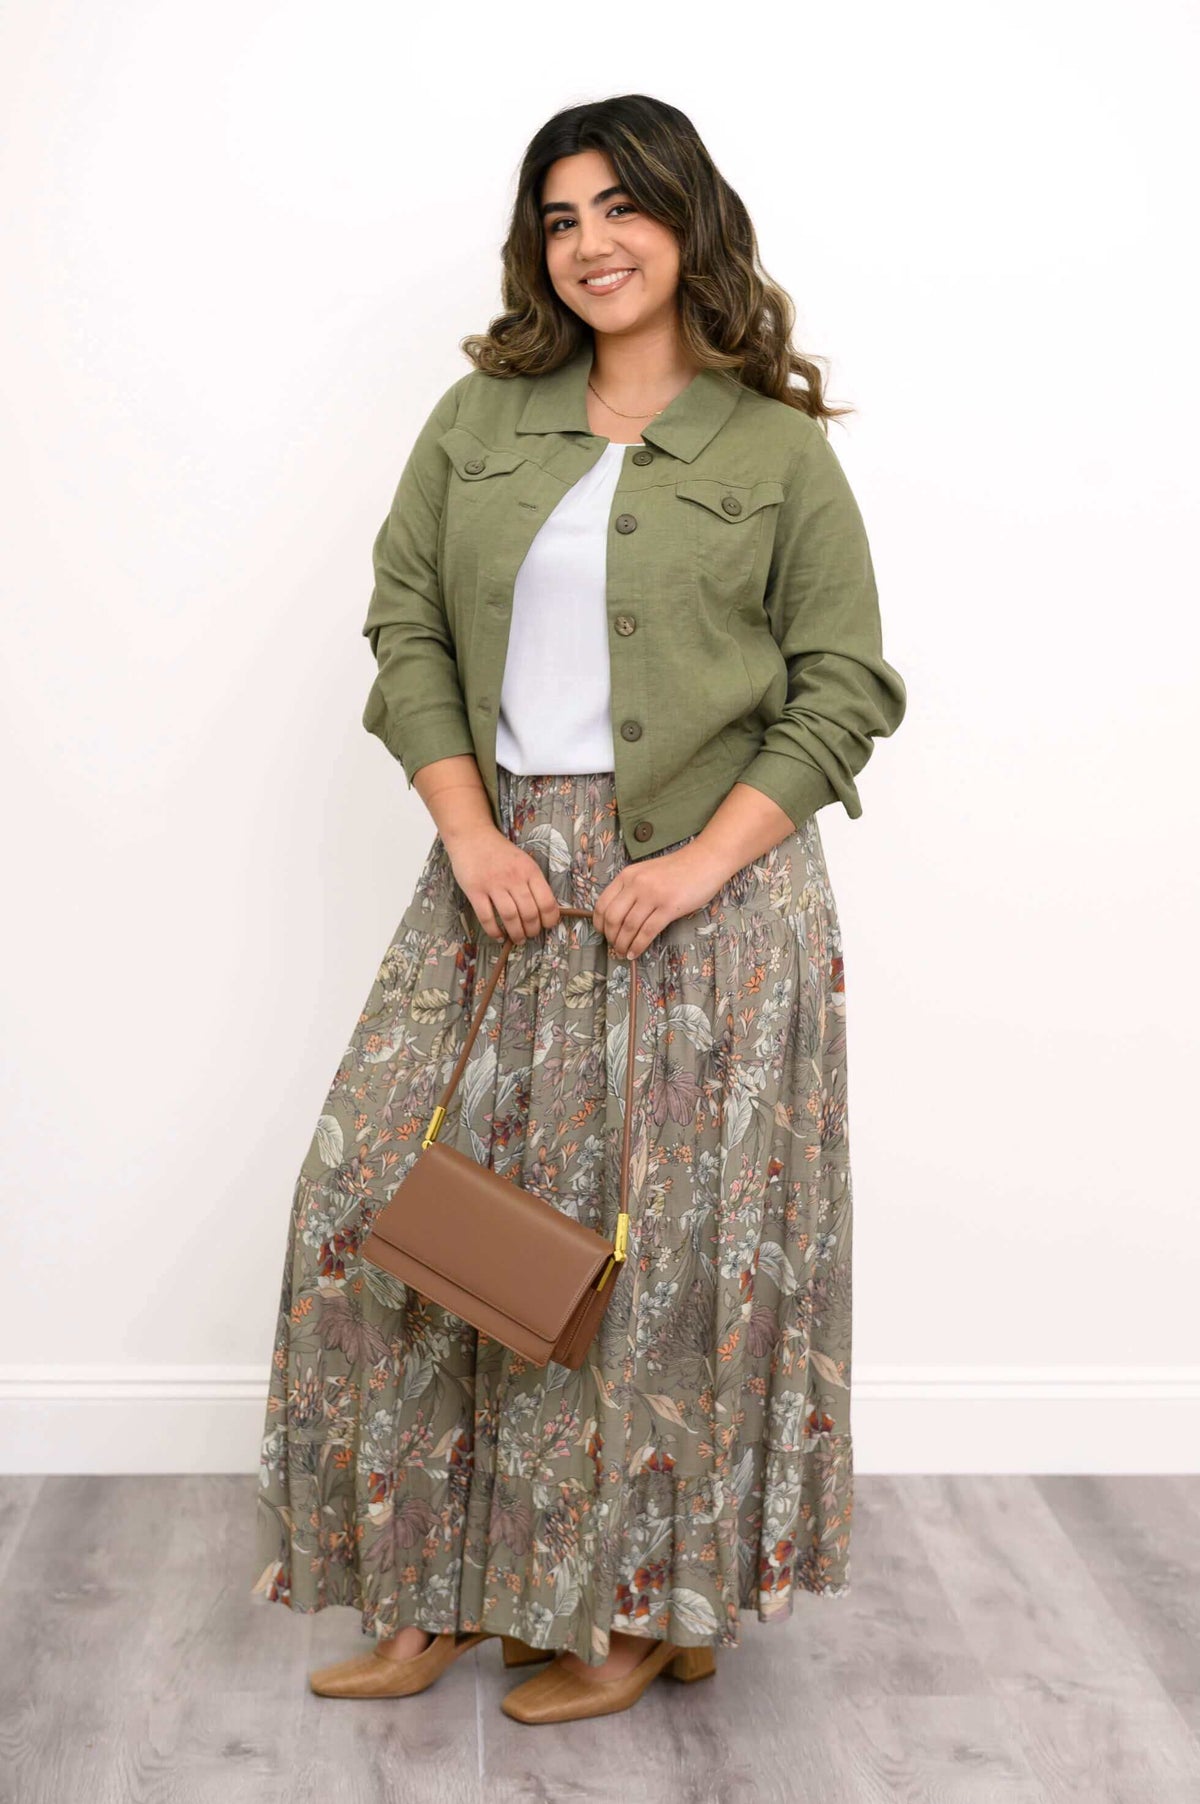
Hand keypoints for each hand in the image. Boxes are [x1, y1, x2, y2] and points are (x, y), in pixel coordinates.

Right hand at [445, 827, 562, 943]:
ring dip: (516, 933)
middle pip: (529, 913)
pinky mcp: (475, 890)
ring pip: (510, 917)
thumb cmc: (500, 852)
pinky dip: (494, 931)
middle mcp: (514, 878)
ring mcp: (493, 884)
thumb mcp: (524, 861)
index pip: (547, 902)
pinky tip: (498, 936)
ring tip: (518, 939)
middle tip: (531, 935)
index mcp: (530, 871)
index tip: (547, 926)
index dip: (550, 920)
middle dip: (533, 930)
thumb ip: (533, 882)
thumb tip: (545, 909)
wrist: (472, 836)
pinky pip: (486, 917)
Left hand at [592, 842, 726, 958]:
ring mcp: (652, 895)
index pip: (602, 903)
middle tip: (614, 946)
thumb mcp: (646, 872)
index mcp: (627, 875)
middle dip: (611, 937)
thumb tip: (618, 916)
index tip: (603, 933)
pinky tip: (635, 953)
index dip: (599, 924)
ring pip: (628, 927)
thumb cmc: (678, 868)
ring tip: (623, 953)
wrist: (706, 860)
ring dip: (623, 944)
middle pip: (613, 918)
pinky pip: (647, 931)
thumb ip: (632, 889)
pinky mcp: (669, 907)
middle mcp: (636, 884)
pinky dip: (638, 946)